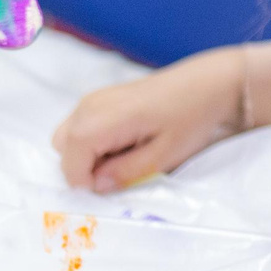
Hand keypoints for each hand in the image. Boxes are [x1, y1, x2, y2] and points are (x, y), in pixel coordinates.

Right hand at [52, 46, 244, 191]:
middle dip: (85, 169)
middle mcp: (89, 105)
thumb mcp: (162, 156)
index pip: (69, 164)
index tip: (115, 187)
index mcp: (100, 119)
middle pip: (63, 151)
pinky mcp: (102, 99)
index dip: (86, 185)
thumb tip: (96, 186)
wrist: (207, 83)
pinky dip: (96, 142)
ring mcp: (93, 99)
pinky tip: (128, 142)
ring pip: (69, 139)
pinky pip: (83, 128)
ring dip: (90, 156)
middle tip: (122, 172)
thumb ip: (124, 174)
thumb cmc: (190, 118)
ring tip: (128, 156)